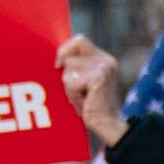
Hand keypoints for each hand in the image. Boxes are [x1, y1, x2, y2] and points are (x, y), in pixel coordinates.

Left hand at [58, 34, 127, 149]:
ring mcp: (104, 67)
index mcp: (103, 58)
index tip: (58, 65)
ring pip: (69, 69)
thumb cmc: (91, 104)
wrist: (107, 123)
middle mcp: (106, 60)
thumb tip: (56, 58)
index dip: (65, 50)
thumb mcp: (82, 81)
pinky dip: (72, 93)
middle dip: (66, 72)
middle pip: (71, 54)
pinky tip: (83, 101)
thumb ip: (75, 66)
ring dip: (69, 86)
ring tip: (80, 97)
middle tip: (75, 88)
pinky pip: (71, 81)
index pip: (79, 40)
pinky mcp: (99, 77)